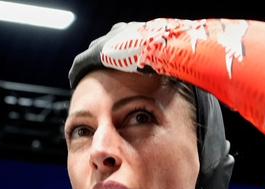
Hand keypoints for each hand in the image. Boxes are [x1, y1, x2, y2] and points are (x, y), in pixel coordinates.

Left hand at [68, 19, 204, 86]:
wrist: (161, 46)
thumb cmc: (174, 51)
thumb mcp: (176, 55)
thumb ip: (176, 63)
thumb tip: (190, 74)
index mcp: (139, 31)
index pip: (126, 41)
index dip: (122, 55)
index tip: (122, 66)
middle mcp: (121, 32)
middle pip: (106, 45)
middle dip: (103, 58)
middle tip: (102, 74)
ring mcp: (108, 41)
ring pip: (92, 53)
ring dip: (89, 66)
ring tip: (85, 79)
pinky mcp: (96, 52)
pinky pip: (81, 63)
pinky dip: (78, 73)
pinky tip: (74, 82)